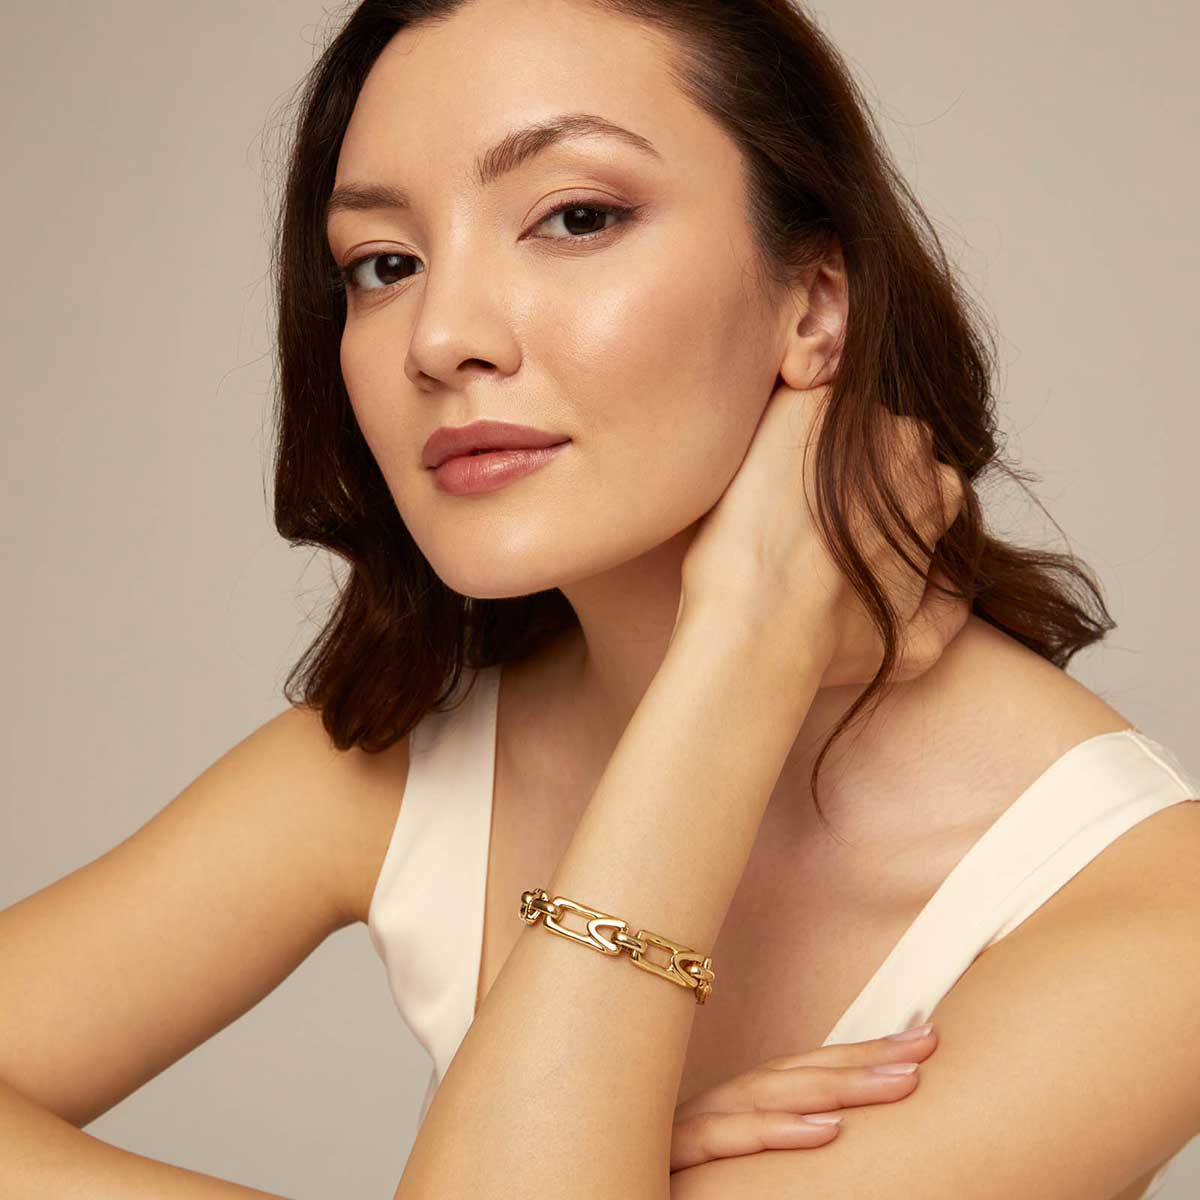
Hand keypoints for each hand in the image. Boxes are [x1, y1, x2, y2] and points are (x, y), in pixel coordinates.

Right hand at [670, 1024, 937, 1172]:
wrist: (589, 1189)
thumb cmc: (662, 1183)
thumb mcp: (732, 1172)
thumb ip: (773, 1144)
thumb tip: (838, 1134)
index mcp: (728, 1112)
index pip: (799, 1074)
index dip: (858, 1056)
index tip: (919, 1042)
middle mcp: (708, 1109)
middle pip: (791, 1074)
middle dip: (862, 1060)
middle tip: (926, 1045)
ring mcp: (685, 1128)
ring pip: (766, 1096)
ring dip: (837, 1086)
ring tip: (898, 1082)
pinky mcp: (666, 1157)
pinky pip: (724, 1142)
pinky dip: (774, 1131)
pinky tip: (825, 1130)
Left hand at [676, 380, 968, 686]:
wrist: (760, 621)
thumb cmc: (828, 643)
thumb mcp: (918, 645)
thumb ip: (951, 605)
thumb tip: (955, 575)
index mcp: (939, 494)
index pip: (915, 476)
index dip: (871, 503)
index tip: (833, 533)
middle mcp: (911, 447)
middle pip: (879, 442)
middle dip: (846, 470)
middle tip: (798, 514)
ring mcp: (857, 419)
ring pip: (835, 421)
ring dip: (810, 447)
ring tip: (772, 498)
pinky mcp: (802, 404)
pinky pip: (792, 398)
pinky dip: (773, 425)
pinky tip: (753, 473)